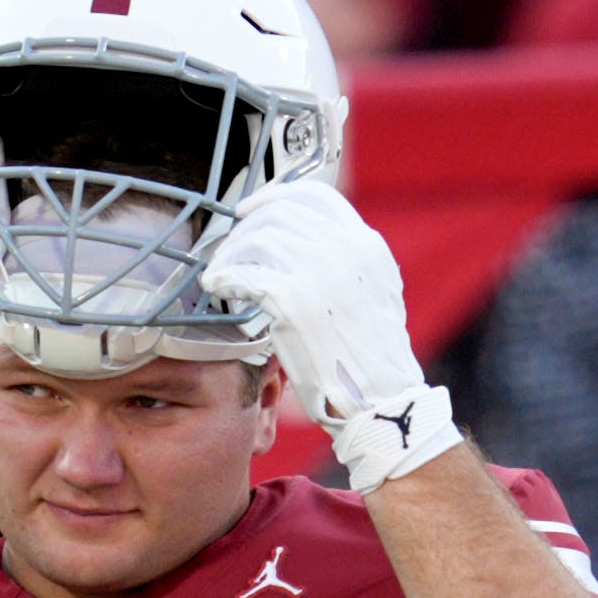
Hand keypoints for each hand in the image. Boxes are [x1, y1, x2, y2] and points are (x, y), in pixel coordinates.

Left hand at [203, 175, 458, 491]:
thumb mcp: (374, 294)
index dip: (275, 197)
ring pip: (256, 239)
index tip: (252, 211)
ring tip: (221, 271)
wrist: (380, 401)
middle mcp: (345, 250)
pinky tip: (217, 285)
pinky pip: (244, 274)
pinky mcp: (291, 302)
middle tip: (229, 246)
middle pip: (278, 213)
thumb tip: (307, 244)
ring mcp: (318, 273)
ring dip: (231, 253)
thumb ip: (347, 263)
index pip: (313, 196)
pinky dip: (224, 275)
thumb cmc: (370, 359)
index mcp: (366, 245)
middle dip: (246, 226)